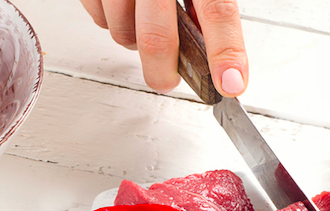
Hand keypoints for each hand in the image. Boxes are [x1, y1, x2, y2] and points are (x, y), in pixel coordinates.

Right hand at [79, 0, 248, 95]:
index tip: (231, 83)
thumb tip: (220, 54)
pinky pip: (98, 19)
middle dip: (162, 71)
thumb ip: (210, 5)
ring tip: (142, 21)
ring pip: (122, 33)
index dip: (226, 51)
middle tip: (168, 79)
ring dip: (133, 42)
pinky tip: (123, 4)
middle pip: (157, 37)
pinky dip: (111, 21)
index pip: (218, 10)